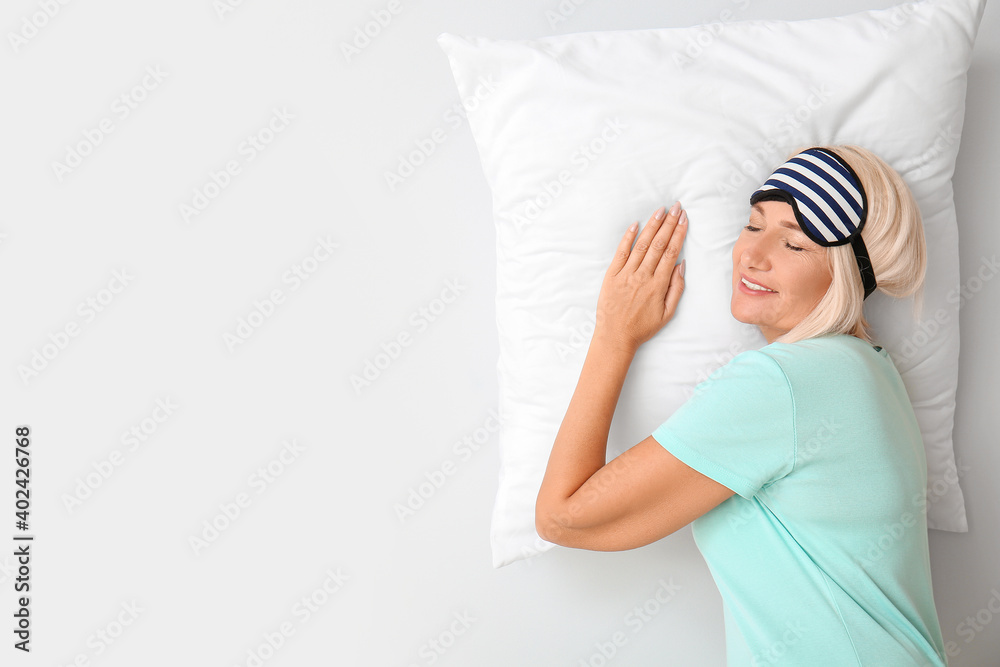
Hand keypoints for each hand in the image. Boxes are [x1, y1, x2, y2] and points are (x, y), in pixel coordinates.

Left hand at [594, 202, 686, 353]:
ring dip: (652, 226)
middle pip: (658, 244)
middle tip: (677, 207)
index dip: (678, 233)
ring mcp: (626, 274)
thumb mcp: (667, 313)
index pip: (671, 252)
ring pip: (641, 245)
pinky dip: (628, 237)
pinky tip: (635, 224)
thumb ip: (676, 288)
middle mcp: (642, 276)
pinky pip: (621, 252)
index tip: (684, 219)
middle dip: (669, 224)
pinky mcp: (612, 275)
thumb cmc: (642, 327)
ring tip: (661, 210)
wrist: (615, 336)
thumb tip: (681, 265)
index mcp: (658, 285)